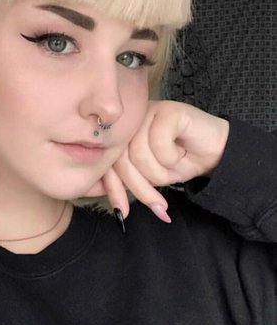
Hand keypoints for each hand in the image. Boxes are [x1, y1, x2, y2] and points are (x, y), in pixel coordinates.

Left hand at [85, 101, 229, 221]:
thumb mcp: (150, 178)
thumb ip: (129, 184)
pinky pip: (159, 144)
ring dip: (159, 172)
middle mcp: (132, 121)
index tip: (121, 213)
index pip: (107, 163)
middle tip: (158, 203)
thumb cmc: (181, 162)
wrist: (217, 152)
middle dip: (140, 187)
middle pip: (121, 160)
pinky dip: (171, 157)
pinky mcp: (167, 111)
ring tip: (172, 170)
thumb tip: (117, 212)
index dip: (114, 189)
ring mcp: (148, 112)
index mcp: (122, 135)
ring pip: (139, 154)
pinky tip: (181, 152)